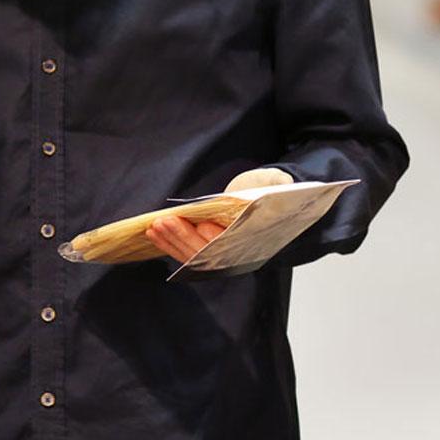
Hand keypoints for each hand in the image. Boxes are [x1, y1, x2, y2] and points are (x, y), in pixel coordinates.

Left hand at [146, 168, 290, 263]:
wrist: (266, 201)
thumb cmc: (269, 191)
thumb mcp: (276, 183)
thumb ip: (280, 184)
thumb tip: (285, 183)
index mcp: (258, 238)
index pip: (235, 244)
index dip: (218, 238)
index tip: (203, 225)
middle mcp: (240, 253)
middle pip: (208, 252)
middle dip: (185, 237)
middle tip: (165, 223)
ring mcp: (223, 256)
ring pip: (194, 255)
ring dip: (172, 241)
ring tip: (155, 227)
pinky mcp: (207, 252)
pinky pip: (186, 253)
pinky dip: (169, 244)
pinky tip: (155, 234)